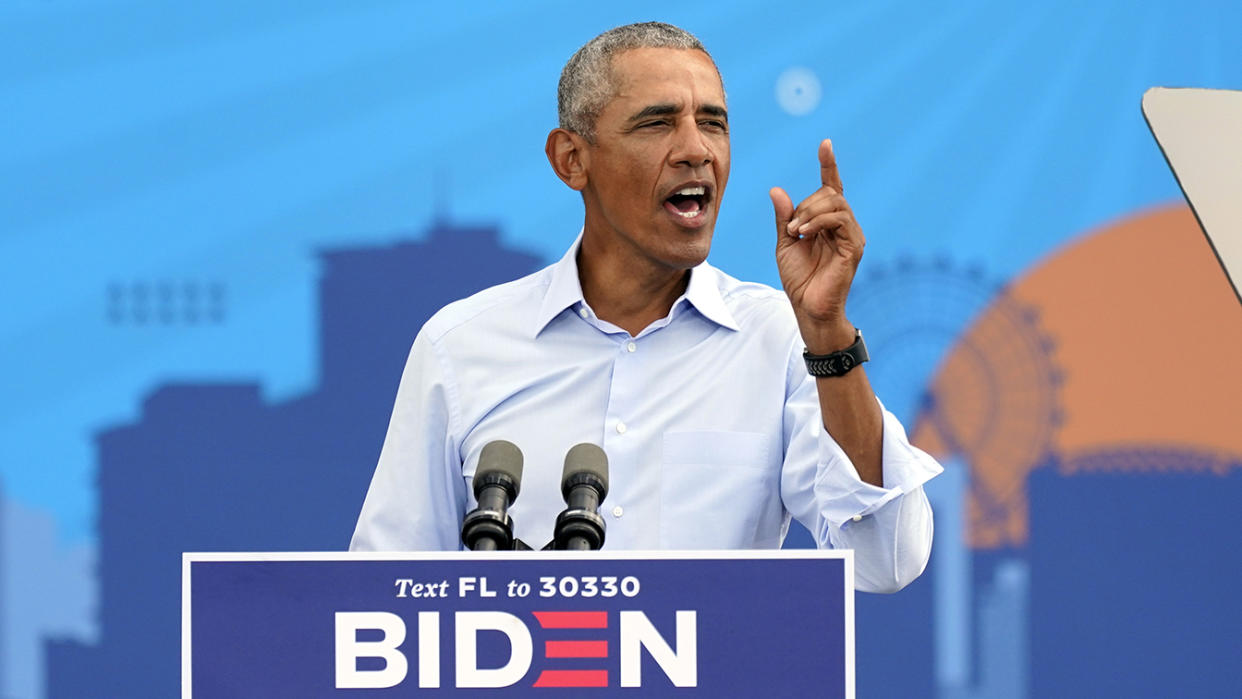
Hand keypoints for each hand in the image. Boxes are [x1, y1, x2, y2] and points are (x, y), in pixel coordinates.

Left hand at [770, 139, 864, 352]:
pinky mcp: (854, 247)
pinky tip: (804, 233)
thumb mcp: (785, 243)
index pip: (831, 187)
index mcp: (828, 223)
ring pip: (835, 203)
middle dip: (806, 204)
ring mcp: (852, 236)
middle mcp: (844, 226)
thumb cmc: (799, 279)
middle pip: (830, 194)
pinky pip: (840, 219)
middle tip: (791, 227)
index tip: (825, 144)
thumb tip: (777, 190)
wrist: (807, 308)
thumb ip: (784, 217)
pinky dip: (819, 221)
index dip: (828, 165)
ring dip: (810, 212)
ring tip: (796, 232)